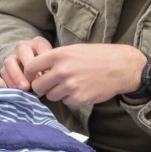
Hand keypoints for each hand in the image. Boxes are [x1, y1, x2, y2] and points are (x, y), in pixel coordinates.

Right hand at [0, 36, 53, 89]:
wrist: (35, 73)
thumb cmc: (47, 69)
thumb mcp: (52, 65)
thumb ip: (51, 68)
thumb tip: (48, 77)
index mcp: (38, 43)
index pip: (41, 47)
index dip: (44, 61)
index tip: (48, 74)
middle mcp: (23, 46)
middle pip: (23, 51)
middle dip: (28, 67)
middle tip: (34, 81)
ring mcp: (12, 56)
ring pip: (9, 62)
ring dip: (17, 75)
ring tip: (25, 88)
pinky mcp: (5, 67)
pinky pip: (4, 72)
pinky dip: (10, 81)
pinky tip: (17, 90)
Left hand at [24, 44, 148, 105]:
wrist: (121, 67)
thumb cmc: (97, 56)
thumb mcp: (73, 50)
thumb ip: (54, 60)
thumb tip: (36, 72)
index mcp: (59, 55)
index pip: (30, 68)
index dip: (29, 74)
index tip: (33, 76)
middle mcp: (62, 71)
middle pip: (37, 86)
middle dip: (42, 86)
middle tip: (50, 84)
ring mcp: (70, 86)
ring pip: (50, 96)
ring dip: (56, 92)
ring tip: (69, 84)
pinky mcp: (78, 98)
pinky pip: (64, 101)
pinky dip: (69, 98)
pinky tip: (80, 89)